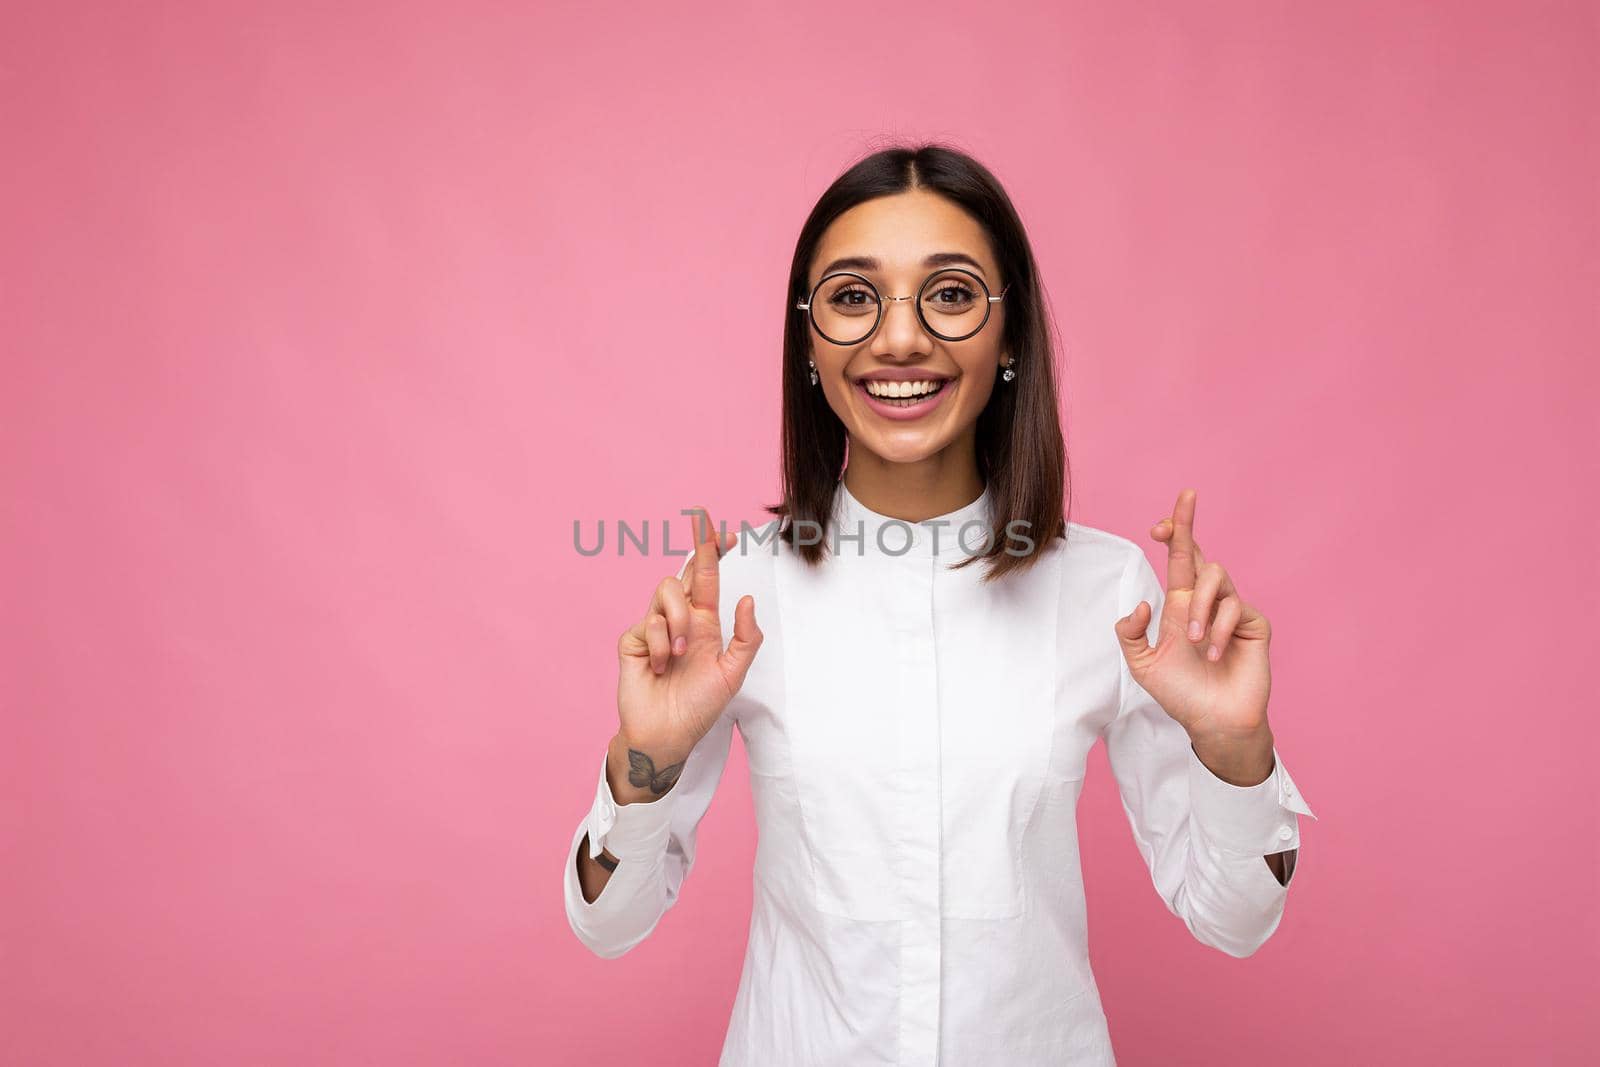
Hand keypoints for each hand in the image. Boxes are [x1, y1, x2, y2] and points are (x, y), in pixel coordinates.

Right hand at [615, 505, 763, 763]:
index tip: (726, 531)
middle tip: (702, 520)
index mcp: (704, 625)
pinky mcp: (634, 640)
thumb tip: (746, 600)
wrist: (667, 735)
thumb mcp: (732, 674)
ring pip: (667, 591)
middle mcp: (679, 620)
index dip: (714, 554)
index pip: (708, 581)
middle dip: (698, 546)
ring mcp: (654, 628)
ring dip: (679, 620)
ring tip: (682, 654)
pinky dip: (662, 646)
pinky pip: (650, 624)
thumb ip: (745, 638)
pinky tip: (663, 669)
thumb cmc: (699, 707)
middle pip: (685, 572)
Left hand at [1112, 489, 1271, 745]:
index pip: (1178, 561)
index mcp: (1180, 605)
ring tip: (1193, 642)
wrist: (1213, 722)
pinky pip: (1233, 609)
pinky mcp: (1253, 624)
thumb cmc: (1181, 693)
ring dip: (1198, 607)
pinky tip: (1213, 656)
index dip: (1173, 536)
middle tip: (1185, 498)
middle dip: (1187, 524)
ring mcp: (1232, 610)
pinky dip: (1217, 632)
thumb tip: (1140, 603)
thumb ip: (1131, 633)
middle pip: (1200, 552)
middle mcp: (1206, 601)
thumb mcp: (1143, 664)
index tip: (1158, 523)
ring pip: (1214, 577)